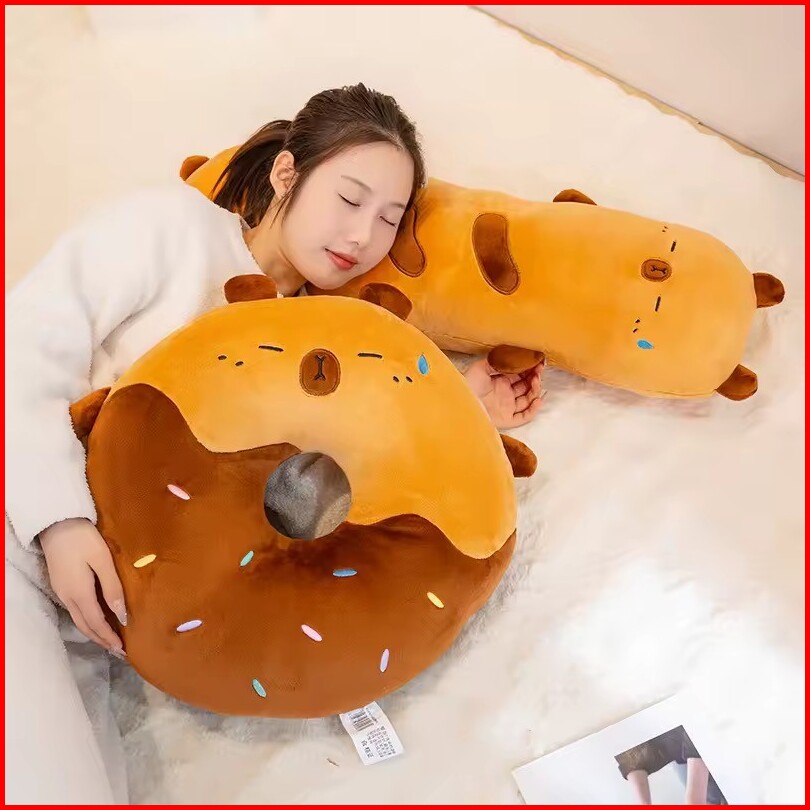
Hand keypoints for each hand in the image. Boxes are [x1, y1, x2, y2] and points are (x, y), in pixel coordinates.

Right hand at [39, 518, 126, 654]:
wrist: (57, 524)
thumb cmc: (84, 540)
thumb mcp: (103, 561)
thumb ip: (113, 588)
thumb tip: (122, 615)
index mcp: (79, 593)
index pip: (96, 623)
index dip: (109, 637)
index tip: (123, 649)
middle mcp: (68, 598)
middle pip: (86, 626)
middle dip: (102, 640)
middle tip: (118, 651)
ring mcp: (62, 592)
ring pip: (79, 620)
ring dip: (94, 633)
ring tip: (110, 640)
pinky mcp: (61, 585)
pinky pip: (76, 611)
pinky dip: (88, 621)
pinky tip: (98, 620)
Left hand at [463, 356, 544, 428]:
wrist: (461, 402)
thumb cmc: (469, 383)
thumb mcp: (482, 367)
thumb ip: (498, 362)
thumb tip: (514, 358)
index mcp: (500, 381)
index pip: (520, 375)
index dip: (529, 369)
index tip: (537, 361)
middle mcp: (505, 394)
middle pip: (526, 386)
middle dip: (534, 377)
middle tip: (539, 370)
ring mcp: (507, 407)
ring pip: (527, 400)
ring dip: (535, 390)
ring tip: (536, 380)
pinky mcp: (506, 419)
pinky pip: (523, 417)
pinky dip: (533, 410)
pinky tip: (538, 400)